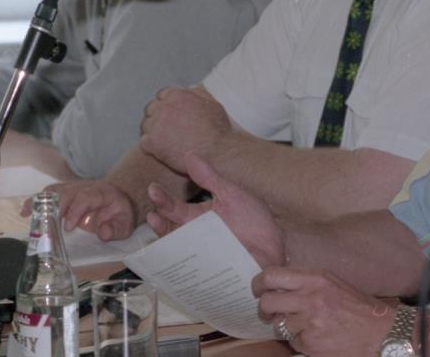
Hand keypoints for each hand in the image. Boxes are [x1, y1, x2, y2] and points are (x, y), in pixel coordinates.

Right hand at [22, 180, 136, 241]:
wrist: (119, 200)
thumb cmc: (120, 214)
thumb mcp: (125, 224)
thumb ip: (116, 229)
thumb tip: (103, 233)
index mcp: (102, 193)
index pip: (86, 197)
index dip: (75, 210)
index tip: (68, 227)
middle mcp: (86, 187)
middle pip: (67, 191)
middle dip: (56, 208)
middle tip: (48, 227)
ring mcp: (74, 188)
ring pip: (55, 190)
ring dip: (41, 201)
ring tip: (28, 215)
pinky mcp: (65, 193)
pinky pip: (48, 194)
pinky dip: (36, 201)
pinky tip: (25, 212)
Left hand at [139, 87, 230, 174]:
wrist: (217, 153)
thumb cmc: (219, 130)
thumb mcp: (213, 104)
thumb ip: (198, 94)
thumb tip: (188, 89)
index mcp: (178, 95)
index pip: (162, 95)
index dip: (167, 105)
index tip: (171, 115)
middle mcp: (165, 107)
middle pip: (151, 109)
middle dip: (158, 117)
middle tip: (168, 129)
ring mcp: (157, 125)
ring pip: (146, 125)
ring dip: (153, 131)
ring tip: (166, 141)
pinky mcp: (153, 143)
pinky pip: (144, 142)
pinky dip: (151, 146)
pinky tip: (163, 150)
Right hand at [146, 152, 284, 267]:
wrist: (276, 246)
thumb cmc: (254, 219)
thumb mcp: (232, 194)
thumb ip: (210, 178)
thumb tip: (190, 154)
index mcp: (197, 218)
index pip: (174, 208)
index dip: (162, 200)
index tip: (153, 189)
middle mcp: (195, 238)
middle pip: (170, 232)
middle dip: (159, 223)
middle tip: (153, 215)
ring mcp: (201, 257)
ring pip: (176, 253)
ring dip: (166, 246)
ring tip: (163, 238)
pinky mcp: (210, 274)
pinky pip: (192, 275)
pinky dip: (182, 272)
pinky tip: (177, 265)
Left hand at [253, 267, 394, 356]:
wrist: (381, 333)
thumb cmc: (358, 307)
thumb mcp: (333, 283)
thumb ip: (307, 282)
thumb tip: (278, 284)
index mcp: (315, 278)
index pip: (272, 275)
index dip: (260, 283)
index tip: (259, 290)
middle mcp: (310, 298)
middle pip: (267, 301)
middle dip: (265, 309)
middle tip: (270, 313)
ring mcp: (310, 322)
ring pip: (280, 325)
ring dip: (289, 328)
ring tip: (309, 326)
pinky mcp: (311, 343)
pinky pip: (294, 343)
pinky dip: (302, 342)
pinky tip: (319, 338)